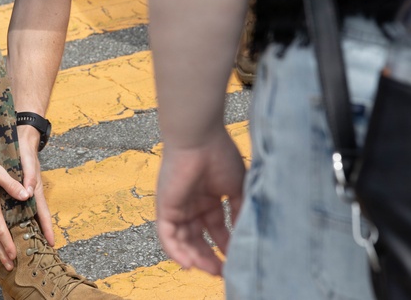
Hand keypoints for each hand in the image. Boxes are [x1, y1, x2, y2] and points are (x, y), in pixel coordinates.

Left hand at [17, 125, 54, 245]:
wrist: (23, 137)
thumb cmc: (25, 150)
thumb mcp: (27, 161)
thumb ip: (29, 176)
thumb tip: (29, 192)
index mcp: (35, 189)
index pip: (43, 212)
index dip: (47, 228)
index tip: (51, 243)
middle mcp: (32, 193)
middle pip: (37, 217)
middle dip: (39, 233)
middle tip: (40, 251)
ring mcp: (26, 192)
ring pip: (29, 214)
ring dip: (29, 228)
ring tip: (27, 245)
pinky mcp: (19, 189)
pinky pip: (20, 207)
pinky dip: (19, 218)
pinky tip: (13, 227)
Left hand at [156, 127, 245, 275]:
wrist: (199, 137)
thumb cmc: (219, 154)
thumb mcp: (236, 188)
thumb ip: (239, 212)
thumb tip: (244, 235)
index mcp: (209, 198)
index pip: (216, 229)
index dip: (226, 246)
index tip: (237, 261)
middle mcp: (192, 204)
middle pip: (198, 239)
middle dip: (210, 257)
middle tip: (223, 272)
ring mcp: (177, 206)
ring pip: (183, 241)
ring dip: (195, 258)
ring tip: (211, 270)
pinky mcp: (165, 207)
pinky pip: (167, 235)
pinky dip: (176, 251)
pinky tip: (189, 264)